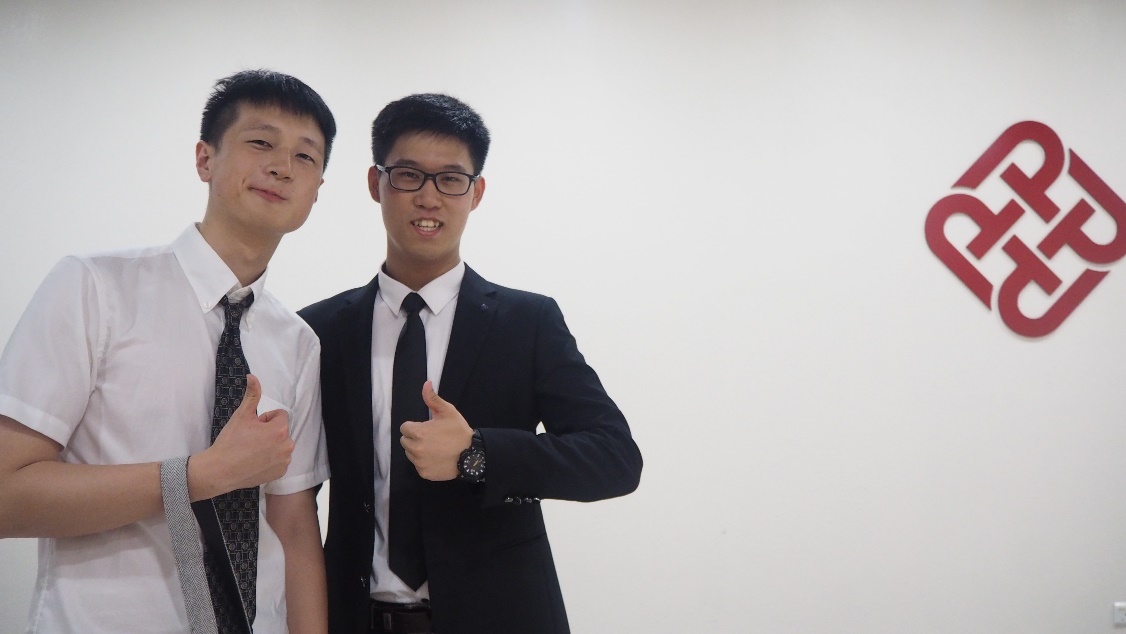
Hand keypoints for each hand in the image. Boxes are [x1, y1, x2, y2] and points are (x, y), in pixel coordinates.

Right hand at [189, 374, 294, 499]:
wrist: (220, 471)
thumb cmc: (230, 442)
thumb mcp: (241, 415)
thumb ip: (252, 394)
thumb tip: (253, 377)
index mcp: (280, 430)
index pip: (279, 415)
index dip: (264, 419)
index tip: (252, 427)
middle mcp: (287, 446)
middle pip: (281, 430)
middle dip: (269, 431)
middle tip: (250, 439)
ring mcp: (284, 461)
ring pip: (280, 445)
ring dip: (271, 445)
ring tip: (252, 451)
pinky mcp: (280, 473)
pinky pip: (279, 460)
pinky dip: (270, 459)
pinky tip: (255, 462)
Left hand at [400, 381, 472, 480]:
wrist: (471, 455)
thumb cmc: (458, 431)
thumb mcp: (448, 412)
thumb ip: (433, 399)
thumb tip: (426, 384)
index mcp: (418, 432)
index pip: (405, 428)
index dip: (415, 426)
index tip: (426, 428)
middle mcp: (415, 448)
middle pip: (405, 441)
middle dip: (414, 438)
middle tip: (430, 438)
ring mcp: (419, 462)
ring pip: (410, 454)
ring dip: (417, 450)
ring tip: (434, 448)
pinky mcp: (424, 473)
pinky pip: (418, 465)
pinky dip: (424, 462)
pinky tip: (436, 458)